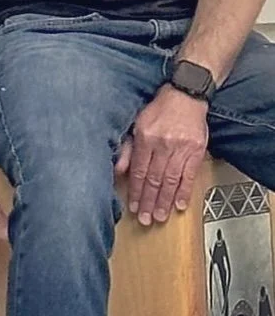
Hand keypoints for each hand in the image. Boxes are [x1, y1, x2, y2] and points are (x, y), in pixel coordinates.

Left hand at [115, 85, 208, 224]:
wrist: (185, 96)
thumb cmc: (159, 109)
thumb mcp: (137, 122)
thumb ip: (128, 146)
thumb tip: (119, 167)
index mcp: (145, 138)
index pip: (138, 170)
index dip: (135, 191)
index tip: (132, 206)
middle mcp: (162, 145)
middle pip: (153, 179)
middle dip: (148, 201)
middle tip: (145, 219)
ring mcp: (180, 150)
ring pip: (170, 181)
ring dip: (164, 201)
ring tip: (159, 216)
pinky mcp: (196, 152)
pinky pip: (189, 176)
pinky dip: (184, 192)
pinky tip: (179, 205)